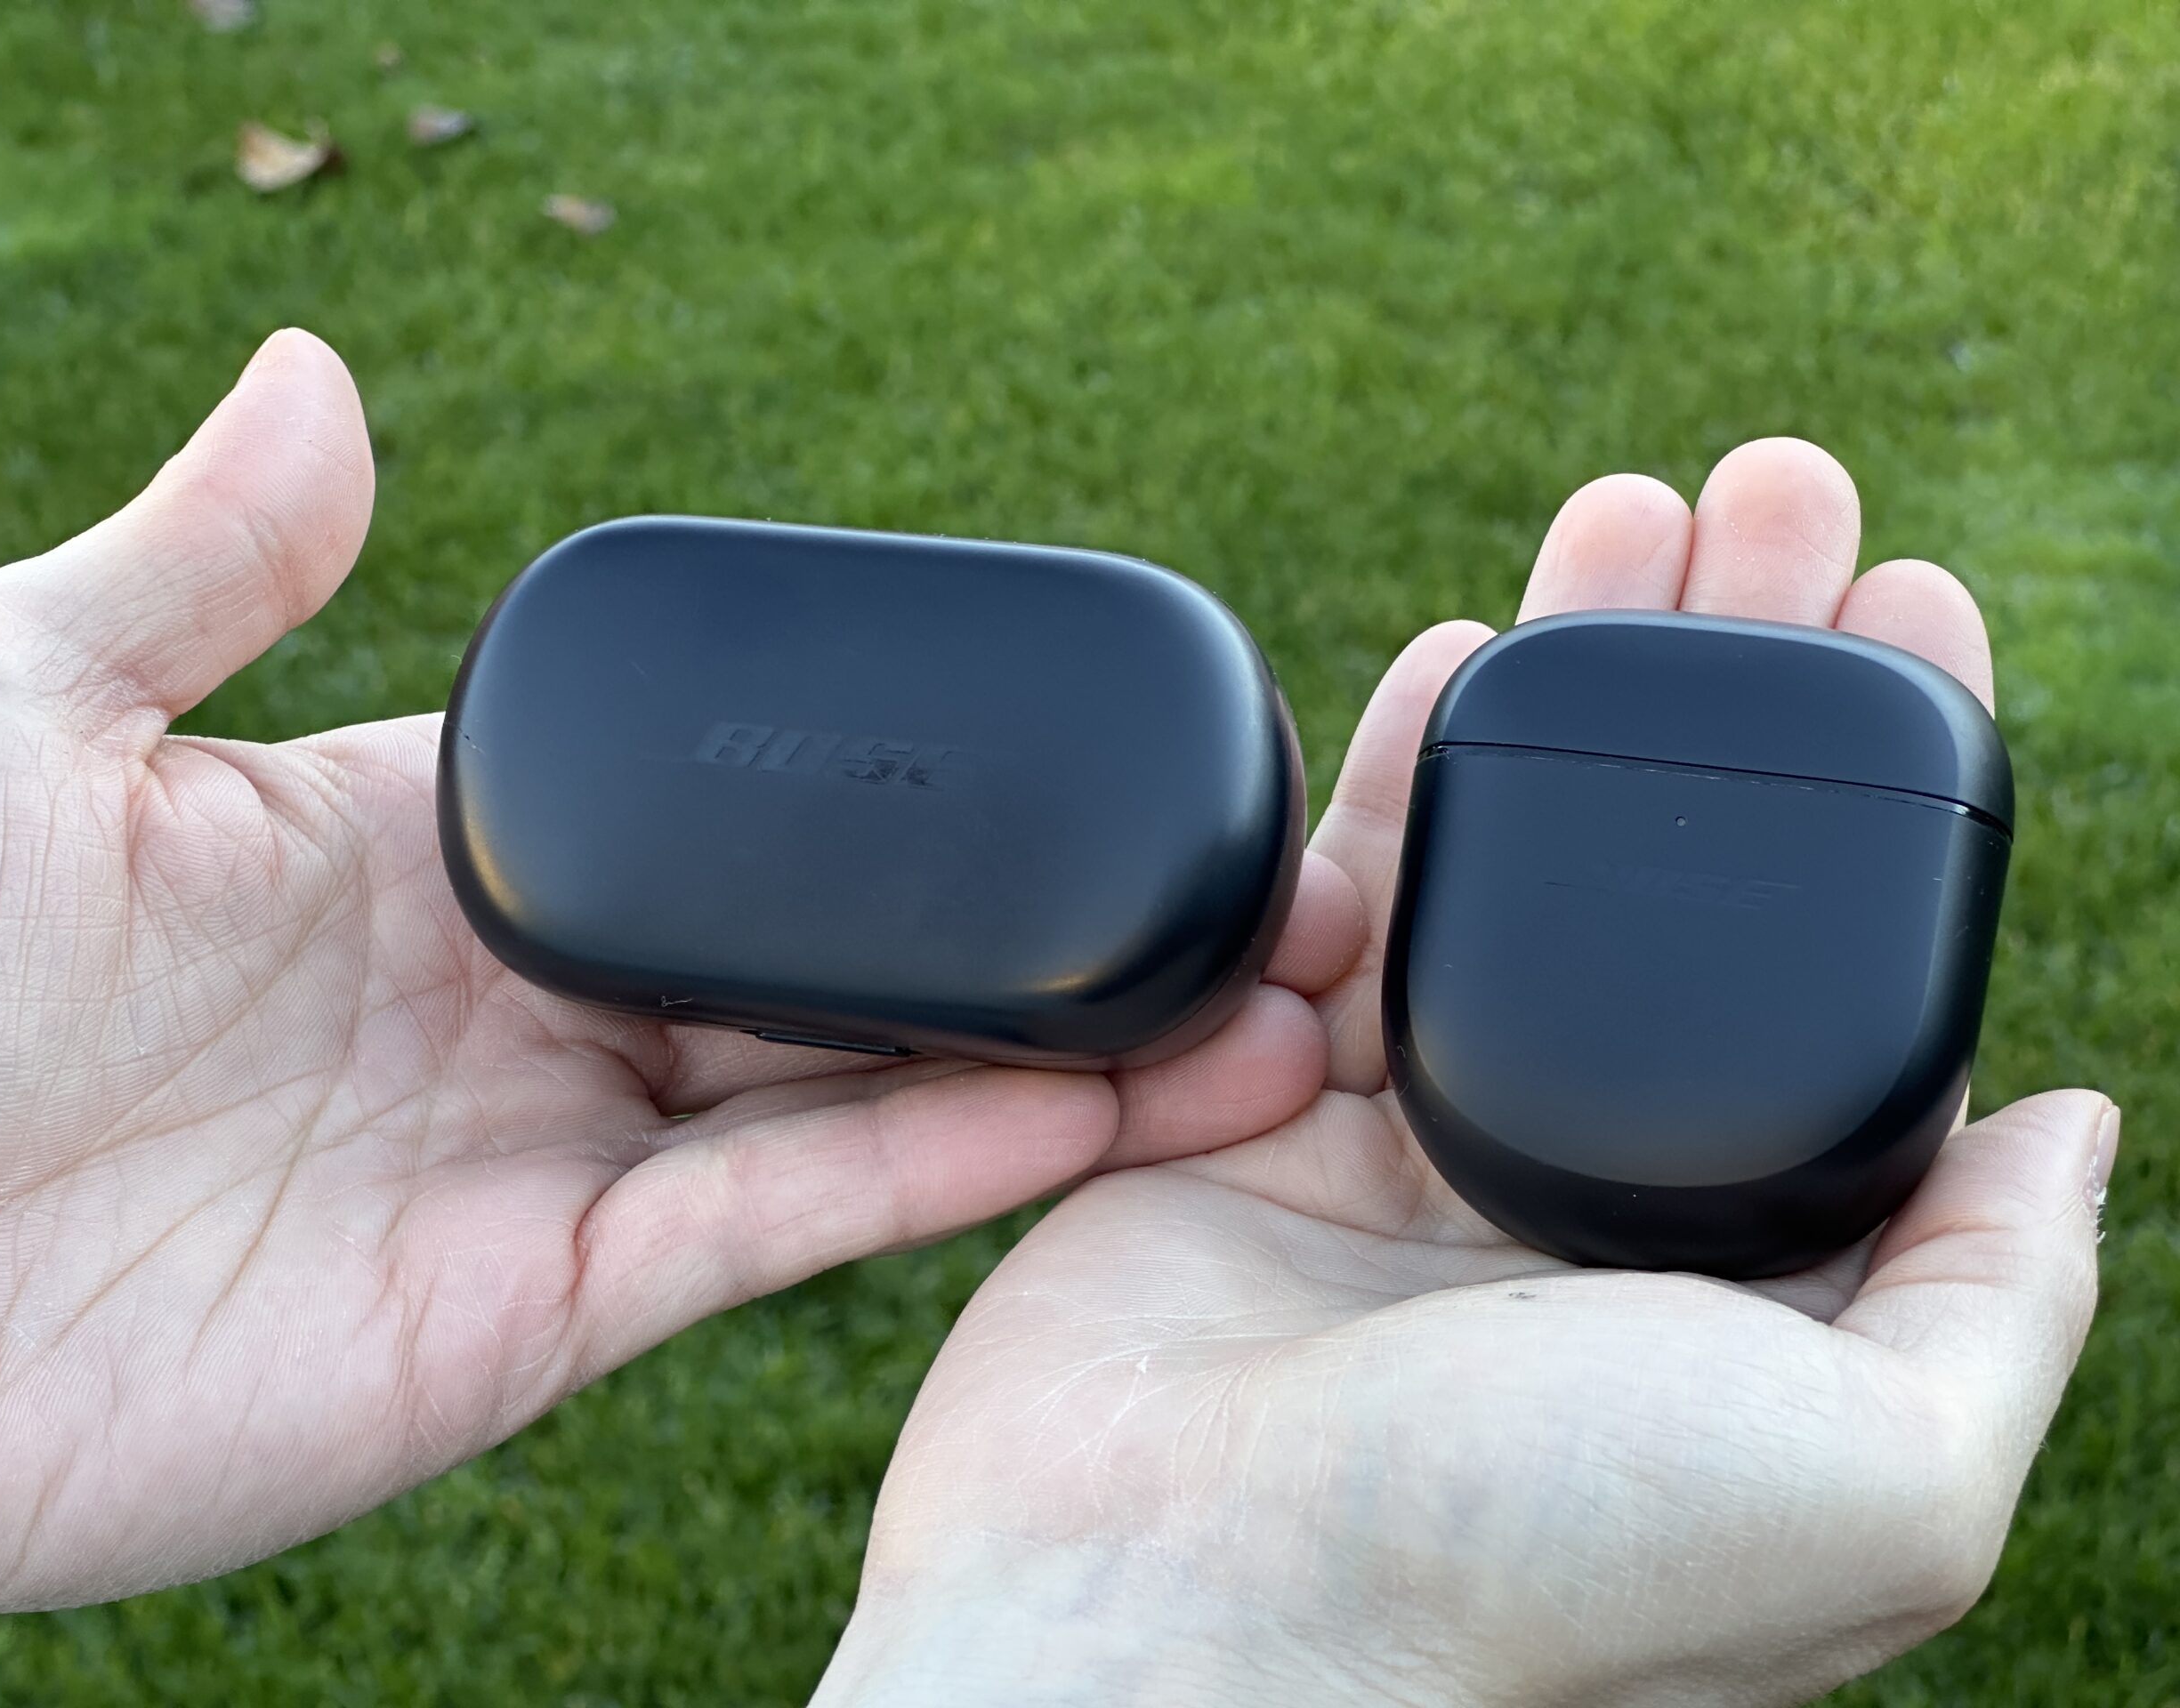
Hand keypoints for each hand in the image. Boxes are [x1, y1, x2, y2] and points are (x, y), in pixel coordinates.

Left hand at [0, 331, 1352, 1617]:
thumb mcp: (8, 698)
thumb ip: (208, 561)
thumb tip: (329, 364)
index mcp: (405, 854)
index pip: (690, 809)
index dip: (851, 784)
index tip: (1028, 735)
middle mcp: (500, 1017)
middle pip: (810, 966)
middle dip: (1009, 930)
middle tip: (1212, 881)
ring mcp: (527, 1171)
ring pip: (839, 1102)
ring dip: (1043, 1059)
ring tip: (1246, 1002)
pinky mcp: (529, 1320)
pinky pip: (770, 1230)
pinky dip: (936, 1169)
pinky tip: (1096, 1105)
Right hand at [818, 441, 2117, 1707]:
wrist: (1173, 1619)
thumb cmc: (1527, 1567)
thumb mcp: (1879, 1475)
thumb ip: (1999, 1295)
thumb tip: (2071, 1118)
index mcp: (1746, 1280)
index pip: (1849, 979)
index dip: (1897, 790)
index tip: (1920, 605)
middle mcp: (1585, 1209)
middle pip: (1679, 883)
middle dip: (1735, 676)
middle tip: (1774, 490)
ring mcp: (1407, 1154)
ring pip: (1515, 867)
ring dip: (1579, 679)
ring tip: (1634, 504)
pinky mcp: (1250, 1114)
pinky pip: (1341, 905)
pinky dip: (1404, 772)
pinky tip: (1470, 641)